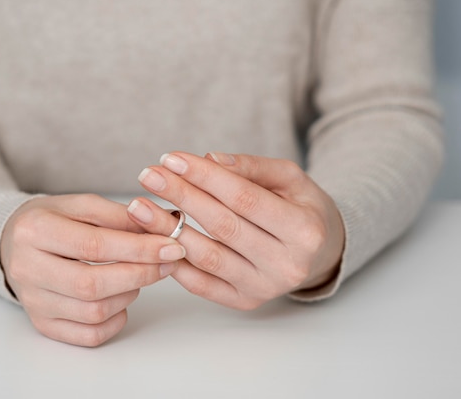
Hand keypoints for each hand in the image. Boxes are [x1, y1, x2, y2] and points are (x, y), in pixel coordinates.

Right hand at [0, 194, 184, 345]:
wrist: (12, 242)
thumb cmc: (52, 220)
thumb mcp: (81, 205)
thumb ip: (118, 216)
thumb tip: (160, 229)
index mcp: (34, 231)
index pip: (94, 245)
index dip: (138, 249)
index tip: (171, 246)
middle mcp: (27, 269)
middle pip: (92, 284)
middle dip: (139, 274)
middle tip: (167, 262)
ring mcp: (33, 301)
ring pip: (93, 312)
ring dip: (129, 294)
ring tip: (138, 274)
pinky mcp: (42, 323)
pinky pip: (88, 335)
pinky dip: (115, 320)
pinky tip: (121, 299)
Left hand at [128, 152, 344, 309]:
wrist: (321, 253)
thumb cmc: (302, 209)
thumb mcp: (291, 179)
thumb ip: (251, 167)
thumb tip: (210, 159)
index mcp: (304, 230)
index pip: (244, 198)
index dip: (205, 177)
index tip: (172, 158)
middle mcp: (286, 264)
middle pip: (222, 226)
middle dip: (181, 197)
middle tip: (149, 175)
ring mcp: (264, 288)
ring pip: (207, 257)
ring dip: (168, 230)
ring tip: (139, 206)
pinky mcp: (245, 301)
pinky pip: (202, 284)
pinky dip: (175, 261)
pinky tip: (153, 238)